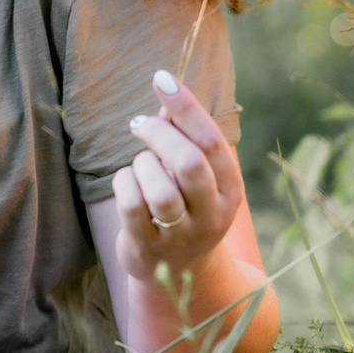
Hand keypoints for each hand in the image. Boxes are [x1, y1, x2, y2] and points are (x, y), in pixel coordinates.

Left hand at [110, 70, 243, 281]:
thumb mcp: (195, 175)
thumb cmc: (185, 207)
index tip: (162, 79)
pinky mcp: (150, 248)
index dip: (186, 107)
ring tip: (139, 164)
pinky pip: (132, 206)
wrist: (178, 273)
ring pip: (160, 189)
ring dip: (142, 164)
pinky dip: (124, 183)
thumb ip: (185, 136)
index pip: (212, 142)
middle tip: (140, 124)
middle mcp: (212, 216)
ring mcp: (182, 236)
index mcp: (230, 190)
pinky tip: (126, 182)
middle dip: (159, 134)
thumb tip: (168, 94)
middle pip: (189, 163)